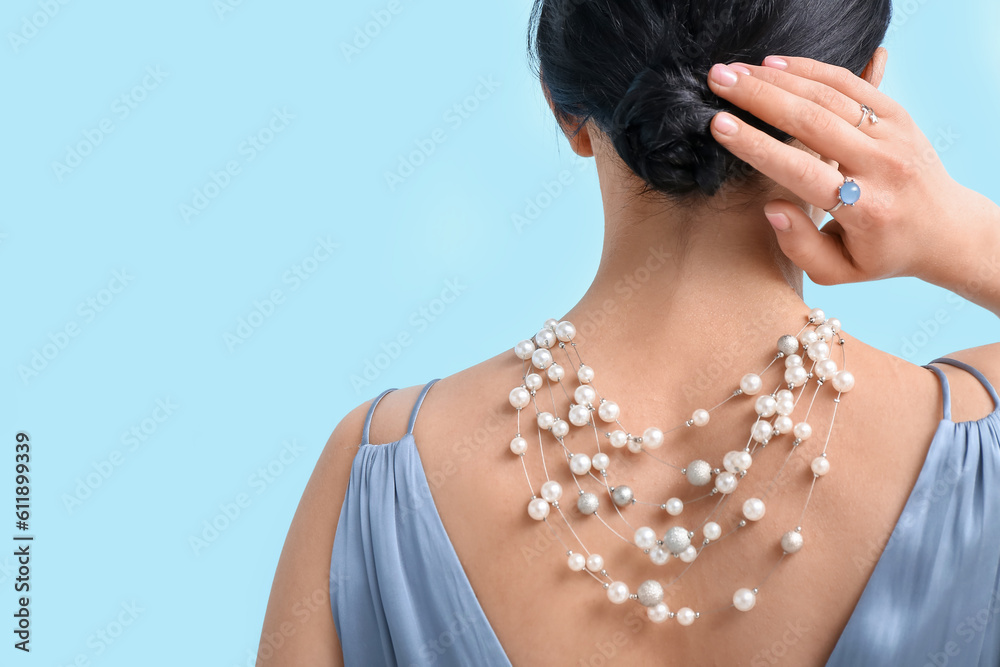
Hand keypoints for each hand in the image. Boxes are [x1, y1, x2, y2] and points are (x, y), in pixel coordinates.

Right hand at [704, 55, 999, 300]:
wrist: (945, 229)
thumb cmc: (881, 254)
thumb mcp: (838, 272)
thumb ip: (800, 247)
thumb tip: (772, 207)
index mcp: (867, 210)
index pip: (803, 171)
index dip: (758, 146)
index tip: (719, 125)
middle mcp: (883, 166)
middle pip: (813, 121)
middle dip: (759, 97)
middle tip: (719, 81)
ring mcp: (894, 135)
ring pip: (829, 95)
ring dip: (778, 78)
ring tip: (737, 71)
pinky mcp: (898, 114)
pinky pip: (849, 83)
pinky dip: (810, 69)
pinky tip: (774, 65)